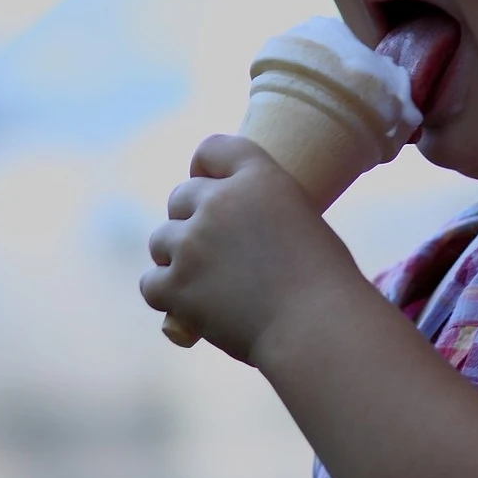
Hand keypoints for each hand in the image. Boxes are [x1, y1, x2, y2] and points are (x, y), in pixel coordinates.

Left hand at [139, 135, 368, 364]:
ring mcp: (192, 243)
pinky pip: (151, 283)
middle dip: (193, 220)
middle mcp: (219, 202)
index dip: (208, 169)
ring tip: (210, 284)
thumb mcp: (303, 225)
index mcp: (259, 178)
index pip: (213, 150)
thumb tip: (234, 237)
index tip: (212, 188)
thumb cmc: (325, 284)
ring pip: (161, 241)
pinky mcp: (175, 284)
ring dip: (177, 258)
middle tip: (218, 252)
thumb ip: (263, 214)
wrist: (317, 327)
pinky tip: (193, 306)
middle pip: (181, 198)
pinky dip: (168, 295)